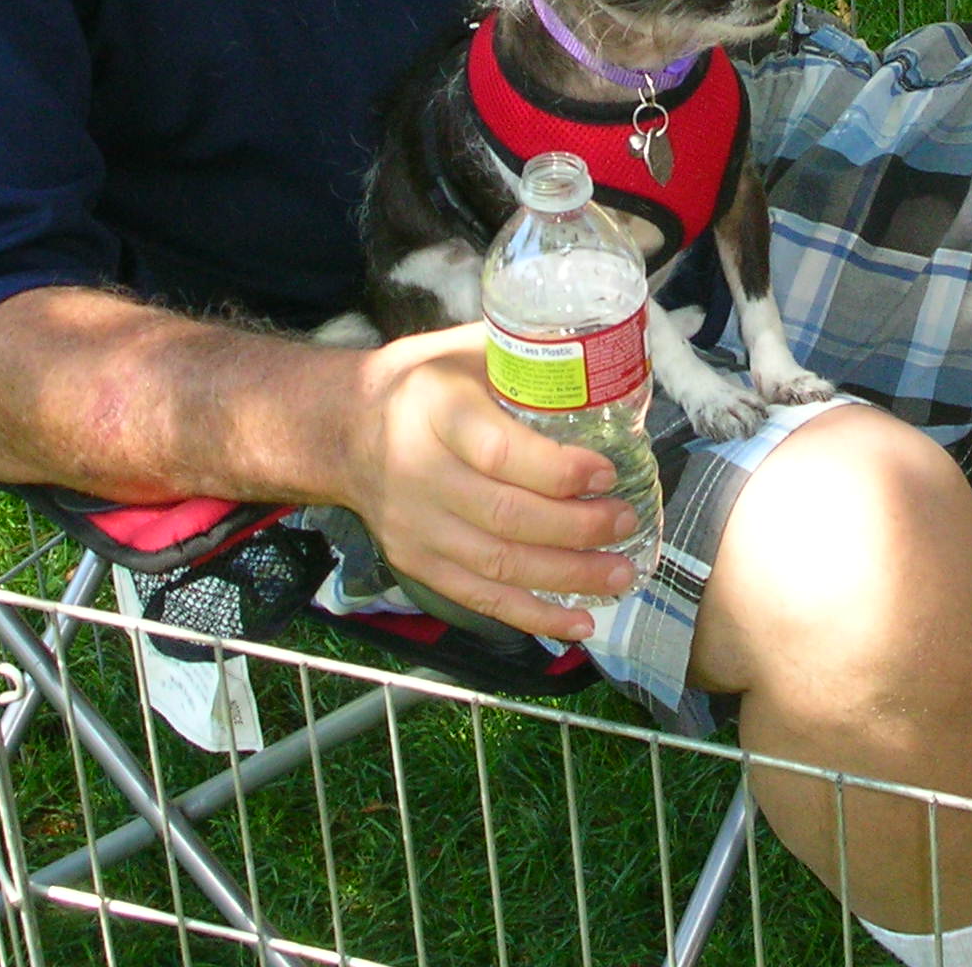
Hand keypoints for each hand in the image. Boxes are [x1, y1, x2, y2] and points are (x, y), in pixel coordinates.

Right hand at [338, 325, 644, 641]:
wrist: (345, 427)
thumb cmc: (424, 382)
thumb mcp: (466, 350)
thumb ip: (526, 359)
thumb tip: (605, 367)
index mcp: (436, 410)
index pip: (500, 453)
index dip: (558, 470)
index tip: (608, 473)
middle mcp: (419, 472)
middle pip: (506, 517)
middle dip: (577, 529)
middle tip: (626, 521)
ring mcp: (415, 526)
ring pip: (499, 565)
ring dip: (568, 576)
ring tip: (620, 573)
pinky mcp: (415, 562)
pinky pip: (479, 598)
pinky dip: (533, 616)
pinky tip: (580, 621)